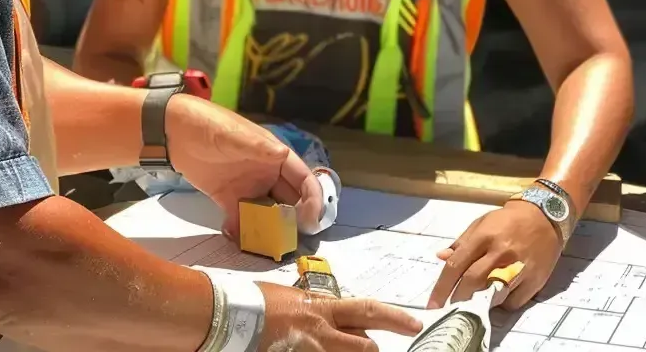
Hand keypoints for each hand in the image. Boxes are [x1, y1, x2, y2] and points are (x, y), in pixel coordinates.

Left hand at [164, 95, 322, 233]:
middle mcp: (265, 173)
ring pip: (266, 212)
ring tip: (269, 249)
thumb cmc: (210, 125)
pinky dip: (243, 232)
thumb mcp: (235, 135)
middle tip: (293, 244)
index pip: (302, 179)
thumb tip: (283, 154)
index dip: (312, 199)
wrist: (174, 131)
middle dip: (294, 221)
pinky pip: (241, 219)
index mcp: (274, 156)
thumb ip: (258, 147)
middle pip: (288, 199)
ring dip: (270, 230)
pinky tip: (241, 243)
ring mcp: (246, 187)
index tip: (313, 223)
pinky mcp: (226, 198)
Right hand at [257, 284, 420, 351]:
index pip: (367, 311)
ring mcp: (310, 351)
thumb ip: (317, 310)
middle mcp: (321, 331)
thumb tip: (331, 318)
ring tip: (340, 350)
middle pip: (363, 347)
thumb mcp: (294, 299)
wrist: (231, 314)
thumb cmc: (258, 302)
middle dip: (372, 351)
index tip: (414, 324)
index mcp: (322, 308)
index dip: (394, 317)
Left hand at [427, 199, 560, 310]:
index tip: (432, 305)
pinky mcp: (534, 280)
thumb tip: (441, 257)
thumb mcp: (482, 223)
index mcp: (484, 236)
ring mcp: (518, 267)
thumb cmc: (508, 220)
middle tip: (450, 310)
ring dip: (480, 303)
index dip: (442, 288)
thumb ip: (462, 242)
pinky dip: (503, 304)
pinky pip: (513, 302)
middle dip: (457, 299)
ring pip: (492, 295)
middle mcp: (500, 252)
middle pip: (472, 282)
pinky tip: (500, 296)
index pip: (457, 266)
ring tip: (473, 304)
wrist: (544, 216)